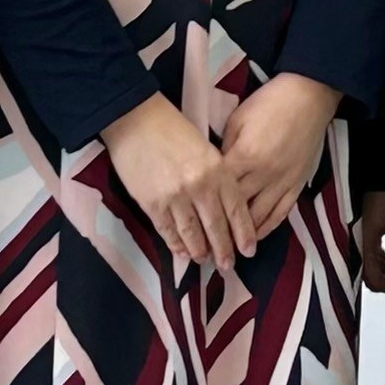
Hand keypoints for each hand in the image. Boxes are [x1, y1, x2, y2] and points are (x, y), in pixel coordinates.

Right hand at [104, 92, 246, 265]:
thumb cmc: (173, 128)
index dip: (244, 234)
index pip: (237, 210)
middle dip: (224, 250)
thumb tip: (222, 205)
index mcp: (218, 169)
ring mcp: (175, 197)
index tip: (249, 250)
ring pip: (192, 234)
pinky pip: (168, 231)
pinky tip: (181, 253)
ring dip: (199, 251)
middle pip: (216, 227)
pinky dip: (175, 244)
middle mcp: (201, 187)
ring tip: (204, 260)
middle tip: (228, 266)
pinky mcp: (152, 203)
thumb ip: (217, 175)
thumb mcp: (206, 147)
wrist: (136, 118)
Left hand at [216, 74, 341, 249]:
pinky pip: (281, 212)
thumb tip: (213, 170)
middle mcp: (263, 175)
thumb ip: (224, 148)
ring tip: (228, 254)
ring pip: (259, 218)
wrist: (309, 95)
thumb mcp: (237, 119)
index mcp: (244, 157)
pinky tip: (255, 239)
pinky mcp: (297, 183)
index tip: (189, 227)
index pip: (218, 192)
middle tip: (205, 251)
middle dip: (220, 233)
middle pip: (236, 211)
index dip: (203, 211)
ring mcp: (282, 182)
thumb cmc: (269, 102)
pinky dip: (267, 228)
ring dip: (243, 238)